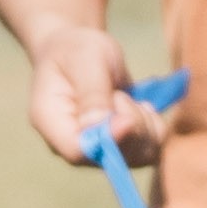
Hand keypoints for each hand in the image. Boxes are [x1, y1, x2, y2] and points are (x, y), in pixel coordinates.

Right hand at [26, 24, 155, 167]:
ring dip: (145, 123)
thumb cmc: (75, 51)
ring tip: (126, 97)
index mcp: (52, 123)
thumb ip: (93, 94)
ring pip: (139, 155)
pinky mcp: (120, 146)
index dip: (109, 141)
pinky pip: (151, 149)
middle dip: (130, 123)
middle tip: (119, 94)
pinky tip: (140, 106)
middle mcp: (73, 144)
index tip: (128, 119)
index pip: (78, 151)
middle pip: (113, 157)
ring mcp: (97, 149)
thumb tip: (105, 129)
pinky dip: (155, 126)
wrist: (77, 51)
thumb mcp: (84, 60)